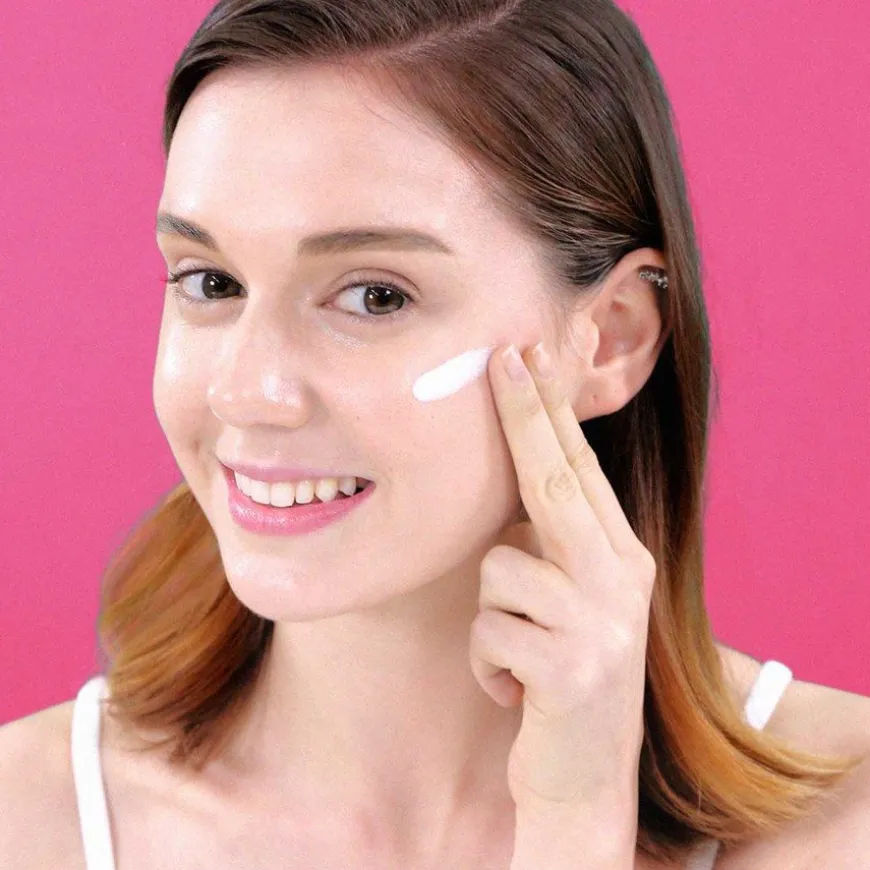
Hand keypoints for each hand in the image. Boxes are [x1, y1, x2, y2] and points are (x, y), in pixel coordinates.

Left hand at [469, 341, 654, 825]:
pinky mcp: (573, 667)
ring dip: (490, 620)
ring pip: (501, 570)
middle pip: (558, 479)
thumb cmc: (560, 673)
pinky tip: (517, 692)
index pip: (579, 470)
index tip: (526, 355)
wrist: (583, 777)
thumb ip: (551, 547)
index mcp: (622, 557)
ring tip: (519, 656)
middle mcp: (623, 578)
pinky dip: (487, 665)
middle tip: (506, 355)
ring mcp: (603, 622)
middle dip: (527, 413)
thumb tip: (509, 492)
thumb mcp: (568, 603)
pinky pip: (489, 633)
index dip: (549, 411)